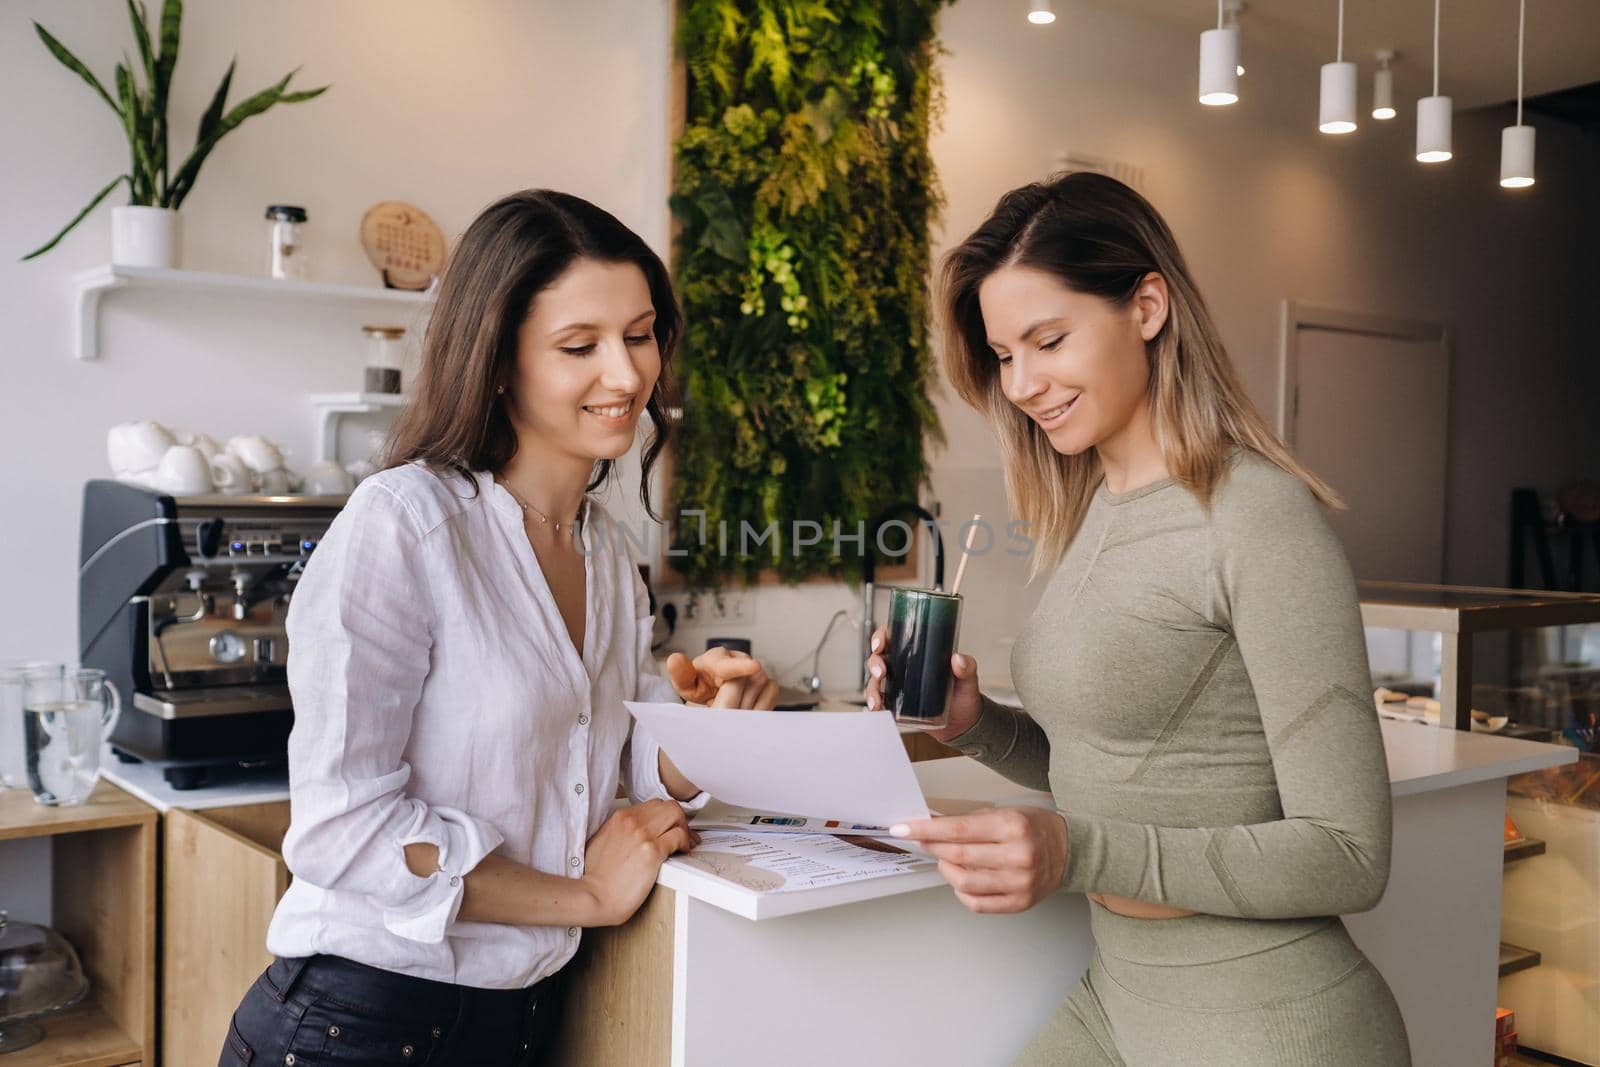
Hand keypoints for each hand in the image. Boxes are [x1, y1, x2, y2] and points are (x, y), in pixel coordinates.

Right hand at [579, 799, 696, 925]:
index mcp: (620, 817)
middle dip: (679, 820)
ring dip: (685, 829)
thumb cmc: (597, 876)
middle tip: (682, 834)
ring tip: (684, 844)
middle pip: (667, 806)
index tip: (669, 827)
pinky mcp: (652, 851)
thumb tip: (634, 832)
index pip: (653, 805)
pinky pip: (679, 836)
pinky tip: (683, 851)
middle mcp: (632, 821)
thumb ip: (619, 830)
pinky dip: (686, 842)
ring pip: (676, 815)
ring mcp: (642, 834)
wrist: (594, 895)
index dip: (665, 816)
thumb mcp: (602, 841)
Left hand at [665, 646, 778, 708]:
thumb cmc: (700, 690)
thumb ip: (682, 675)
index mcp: (716, 658)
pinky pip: (770, 694)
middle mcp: (739, 659)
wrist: (714, 701)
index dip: (740, 666)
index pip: (728, 663)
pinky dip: (760, 706)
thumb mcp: (686, 685)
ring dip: (744, 706)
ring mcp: (755, 671)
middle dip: (732, 702)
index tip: (753, 667)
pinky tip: (747, 711)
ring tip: (730, 713)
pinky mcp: (768, 683)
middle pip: (743, 682)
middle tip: (722, 715)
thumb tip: (675, 659)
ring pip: (758, 689)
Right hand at [863, 625, 982, 740]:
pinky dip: (876, 706)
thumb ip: (967, 667)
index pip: (894, 636)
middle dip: (874, 663)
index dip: (881, 636)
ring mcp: (899, 685)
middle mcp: (905, 666)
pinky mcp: (897, 704)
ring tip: (878, 700)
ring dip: (871, 689)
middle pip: (879, 657)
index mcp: (919, 653)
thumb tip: (958, 659)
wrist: (964, 724)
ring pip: (875, 681)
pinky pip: (880, 701)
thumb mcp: (969, 679)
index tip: (880, 645)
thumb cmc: (964, 696)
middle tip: (881, 672)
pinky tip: (878, 710)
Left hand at [889, 806, 1066, 913]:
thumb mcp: (1006, 811)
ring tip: (945, 860)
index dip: (926, 830)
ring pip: (963, 882)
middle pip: (957, 855)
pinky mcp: (1020, 903)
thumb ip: (970, 820)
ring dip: (945, 869)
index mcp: (1012, 827)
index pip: (958, 829)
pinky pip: (977, 903)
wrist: (1069, 851)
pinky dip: (960, 891)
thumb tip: (931, 826)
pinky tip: (961, 878)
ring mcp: (1019, 883)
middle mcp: (1017, 855)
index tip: (903, 828)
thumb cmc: (1034, 828)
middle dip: (931, 847)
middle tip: (920, 840)